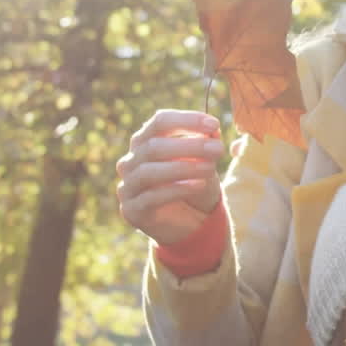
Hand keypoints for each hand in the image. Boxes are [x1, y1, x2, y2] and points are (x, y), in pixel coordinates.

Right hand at [116, 110, 224, 245]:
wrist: (191, 225)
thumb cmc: (194, 185)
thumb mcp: (205, 162)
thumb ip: (207, 144)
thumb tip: (212, 130)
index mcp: (145, 141)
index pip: (160, 121)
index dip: (187, 120)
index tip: (214, 124)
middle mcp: (131, 161)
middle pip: (153, 146)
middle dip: (189, 146)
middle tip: (218, 149)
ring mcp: (128, 186)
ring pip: (148, 171)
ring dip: (182, 168)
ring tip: (211, 168)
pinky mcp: (132, 210)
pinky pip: (151, 197)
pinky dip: (177, 190)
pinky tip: (199, 185)